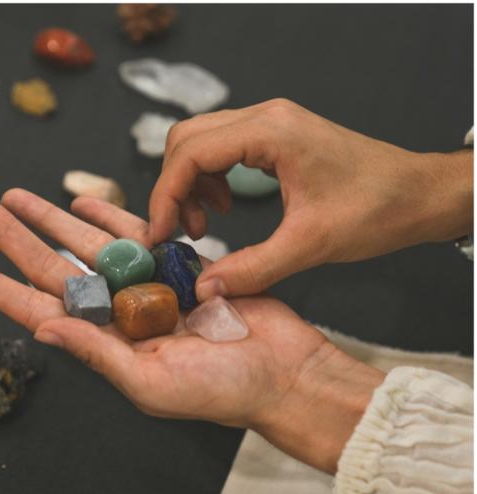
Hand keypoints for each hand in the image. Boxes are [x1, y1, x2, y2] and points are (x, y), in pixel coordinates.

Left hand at [0, 189, 384, 472]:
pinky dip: (108, 217)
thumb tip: (43, 329)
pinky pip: (135, 235)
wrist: (284, 371)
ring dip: (50, 217)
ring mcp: (144, 287)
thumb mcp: (153, 382)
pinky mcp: (176, 266)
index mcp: (104, 343)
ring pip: (85, 244)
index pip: (37, 309)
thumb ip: (98, 353)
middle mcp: (116, 313)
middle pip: (51, 266)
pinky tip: (80, 201)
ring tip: (14, 196)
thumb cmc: (222, 392)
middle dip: (12, 236)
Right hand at [150, 98, 473, 299]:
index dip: (165, 196)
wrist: (420, 194)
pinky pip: (221, 150)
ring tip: (204, 226)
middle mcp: (265, 118)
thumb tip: (204, 289)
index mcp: (271, 132)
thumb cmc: (376, 210)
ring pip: (200, 143)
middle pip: (186, 140)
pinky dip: (209, 180)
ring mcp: (269, 124)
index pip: (190, 153)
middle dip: (172, 188)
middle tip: (180, 233)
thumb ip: (253, 268)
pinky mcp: (274, 137)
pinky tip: (223, 208)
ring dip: (189, 185)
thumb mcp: (310, 245)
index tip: (160, 235)